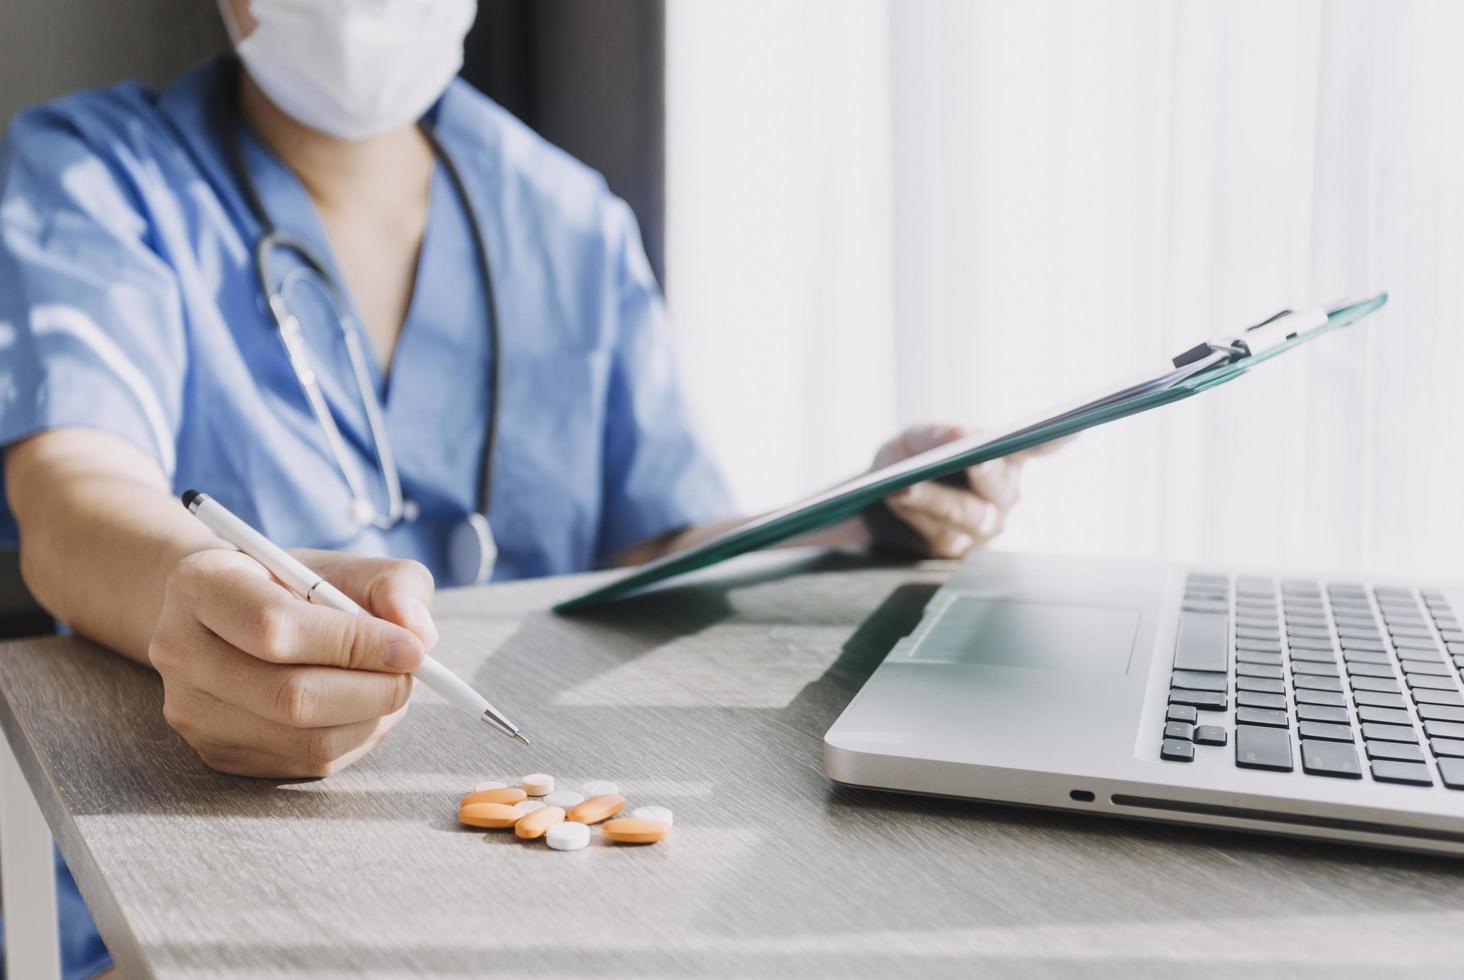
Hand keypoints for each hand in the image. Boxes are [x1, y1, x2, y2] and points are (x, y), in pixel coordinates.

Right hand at [149, 548, 437, 777]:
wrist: (227, 615)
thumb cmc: (294, 585)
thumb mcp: (345, 564)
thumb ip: (395, 584)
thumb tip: (419, 634)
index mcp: (202, 584)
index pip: (275, 628)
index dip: (354, 644)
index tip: (411, 647)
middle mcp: (180, 651)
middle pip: (290, 697)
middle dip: (373, 690)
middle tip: (411, 674)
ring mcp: (192, 711)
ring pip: (305, 741)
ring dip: (371, 719)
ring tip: (389, 688)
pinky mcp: (216, 753)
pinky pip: (305, 765)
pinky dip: (353, 740)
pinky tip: (359, 709)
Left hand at [866, 424, 1058, 558]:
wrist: (876, 499)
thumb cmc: (908, 459)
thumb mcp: (913, 440)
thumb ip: (934, 435)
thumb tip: (958, 435)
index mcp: (1006, 458)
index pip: (1039, 447)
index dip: (1058, 440)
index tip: (1075, 427)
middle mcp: (1004, 494)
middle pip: (1000, 485)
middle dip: (986, 471)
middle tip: (974, 458)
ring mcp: (985, 525)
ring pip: (967, 514)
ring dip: (935, 498)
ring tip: (904, 486)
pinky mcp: (956, 549)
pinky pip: (939, 533)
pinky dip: (918, 514)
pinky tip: (901, 496)